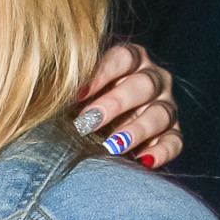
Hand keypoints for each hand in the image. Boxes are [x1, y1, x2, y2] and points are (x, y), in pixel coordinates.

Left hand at [76, 41, 181, 167]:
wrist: (93, 137)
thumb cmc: (78, 109)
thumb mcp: (71, 97)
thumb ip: (66, 89)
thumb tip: (45, 93)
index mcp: (129, 61)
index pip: (123, 58)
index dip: (101, 74)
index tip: (75, 94)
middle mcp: (152, 79)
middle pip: (144, 84)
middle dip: (115, 103)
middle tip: (87, 122)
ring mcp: (165, 107)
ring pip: (160, 114)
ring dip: (136, 130)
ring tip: (111, 146)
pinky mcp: (171, 134)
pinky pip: (174, 142)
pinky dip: (161, 152)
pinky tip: (142, 162)